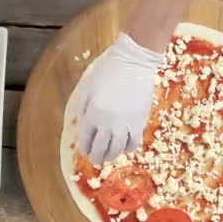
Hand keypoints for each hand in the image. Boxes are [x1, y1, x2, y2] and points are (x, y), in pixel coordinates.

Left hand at [77, 33, 162, 163]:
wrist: (134, 63)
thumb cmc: (107, 72)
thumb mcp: (87, 88)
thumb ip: (82, 110)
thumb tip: (83, 127)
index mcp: (93, 114)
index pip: (86, 140)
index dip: (84, 148)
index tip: (85, 151)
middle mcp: (108, 123)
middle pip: (101, 149)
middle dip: (96, 157)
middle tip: (96, 158)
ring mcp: (125, 124)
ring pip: (117, 149)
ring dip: (111, 156)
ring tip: (109, 156)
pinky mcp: (140, 122)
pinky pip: (134, 143)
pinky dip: (128, 148)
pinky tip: (124, 146)